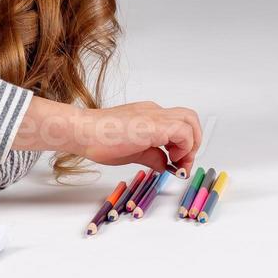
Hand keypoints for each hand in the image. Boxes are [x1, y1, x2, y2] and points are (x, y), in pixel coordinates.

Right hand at [73, 102, 201, 173]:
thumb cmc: (99, 140)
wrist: (84, 132)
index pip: (178, 125)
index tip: (176, 165)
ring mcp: (155, 116)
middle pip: (190, 119)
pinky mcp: (154, 125)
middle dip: (193, 143)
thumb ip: (152, 155)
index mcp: (149, 116)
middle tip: (182, 163)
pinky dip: (184, 147)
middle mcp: (155, 112)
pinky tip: (171, 159)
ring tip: (178, 161)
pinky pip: (183, 131)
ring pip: (191, 120)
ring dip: (191, 143)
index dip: (183, 147)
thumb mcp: (132, 152)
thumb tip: (165, 164)